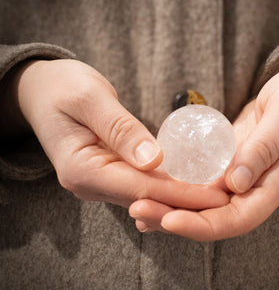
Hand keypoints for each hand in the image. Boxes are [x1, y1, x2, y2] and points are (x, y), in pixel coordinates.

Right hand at [10, 59, 227, 209]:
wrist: (42, 91)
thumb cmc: (62, 88)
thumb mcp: (89, 98)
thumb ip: (120, 129)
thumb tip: (154, 160)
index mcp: (82, 170)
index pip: (141, 189)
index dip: (180, 193)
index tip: (216, 195)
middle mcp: (90, 184)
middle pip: (147, 198)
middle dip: (187, 201)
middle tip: (226, 200)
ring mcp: (99, 182)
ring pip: (147, 195)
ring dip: (181, 196)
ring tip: (218, 195)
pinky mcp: (109, 173)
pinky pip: (143, 184)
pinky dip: (168, 184)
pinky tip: (193, 183)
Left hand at [129, 63, 278, 238]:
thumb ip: (267, 146)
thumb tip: (236, 182)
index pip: (241, 217)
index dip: (204, 224)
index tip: (169, 219)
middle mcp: (262, 188)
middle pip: (218, 218)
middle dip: (178, 219)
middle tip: (138, 210)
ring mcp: (247, 178)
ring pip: (208, 205)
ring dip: (173, 208)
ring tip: (138, 207)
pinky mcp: (234, 165)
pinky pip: (206, 185)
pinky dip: (181, 192)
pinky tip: (154, 192)